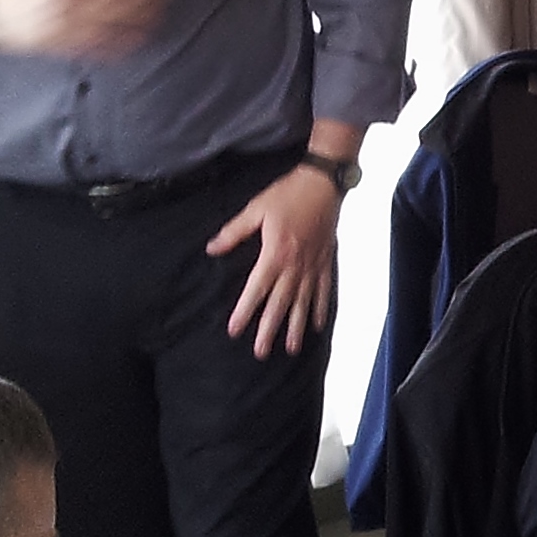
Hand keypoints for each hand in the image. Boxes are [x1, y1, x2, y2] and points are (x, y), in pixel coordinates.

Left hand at [208, 166, 342, 355]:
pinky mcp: (325, 261)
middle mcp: (295, 266)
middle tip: (260, 352)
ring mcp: (312, 266)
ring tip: (289, 348)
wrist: (323, 184)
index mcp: (275, 253)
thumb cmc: (287, 194)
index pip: (257, 289)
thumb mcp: (255, 209)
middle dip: (269, 329)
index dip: (245, 311)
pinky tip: (316, 326)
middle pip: (280, 304)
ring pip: (303, 303)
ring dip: (295, 327)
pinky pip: (323, 291)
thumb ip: (234, 232)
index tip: (235, 330)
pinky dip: (320, 309)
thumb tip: (212, 249)